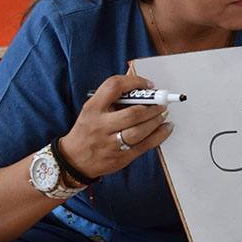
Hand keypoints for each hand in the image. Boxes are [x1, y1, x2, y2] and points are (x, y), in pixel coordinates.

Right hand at [58, 75, 173, 180]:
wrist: (74, 160)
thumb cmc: (88, 130)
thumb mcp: (92, 110)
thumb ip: (112, 99)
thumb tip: (142, 89)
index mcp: (92, 109)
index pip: (113, 87)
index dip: (134, 82)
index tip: (148, 84)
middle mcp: (101, 126)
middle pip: (133, 113)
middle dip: (152, 106)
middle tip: (161, 102)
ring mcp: (111, 144)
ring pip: (141, 130)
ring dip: (157, 120)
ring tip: (163, 113)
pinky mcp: (122, 157)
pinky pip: (146, 145)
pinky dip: (160, 134)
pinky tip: (166, 127)